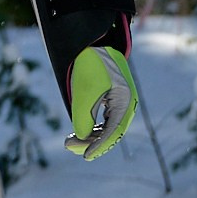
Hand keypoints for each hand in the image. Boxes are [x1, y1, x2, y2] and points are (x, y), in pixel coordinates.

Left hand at [64, 45, 136, 159]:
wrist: (93, 42)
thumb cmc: (90, 64)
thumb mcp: (84, 90)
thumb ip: (83, 116)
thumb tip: (82, 137)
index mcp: (125, 102)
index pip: (113, 132)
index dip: (99, 145)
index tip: (85, 155)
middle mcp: (127, 104)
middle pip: (111, 132)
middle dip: (91, 143)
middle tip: (70, 147)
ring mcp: (121, 102)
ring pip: (107, 127)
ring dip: (90, 136)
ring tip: (70, 142)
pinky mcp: (113, 99)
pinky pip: (105, 120)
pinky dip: (92, 127)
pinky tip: (79, 132)